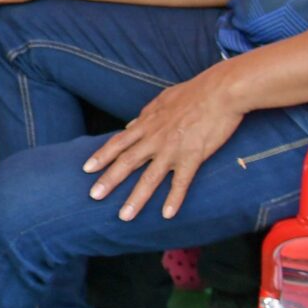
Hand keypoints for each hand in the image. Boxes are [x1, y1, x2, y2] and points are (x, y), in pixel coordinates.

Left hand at [82, 66, 247, 220]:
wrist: (221, 91)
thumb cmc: (194, 92)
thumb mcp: (163, 100)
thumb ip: (146, 115)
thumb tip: (132, 124)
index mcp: (147, 124)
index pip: (118, 142)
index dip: (101, 156)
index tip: (86, 169)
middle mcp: (155, 138)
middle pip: (127, 162)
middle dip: (109, 180)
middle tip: (93, 196)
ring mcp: (172, 149)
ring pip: (149, 177)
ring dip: (136, 198)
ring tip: (125, 216)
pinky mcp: (193, 156)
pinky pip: (181, 182)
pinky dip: (174, 199)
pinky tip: (167, 215)